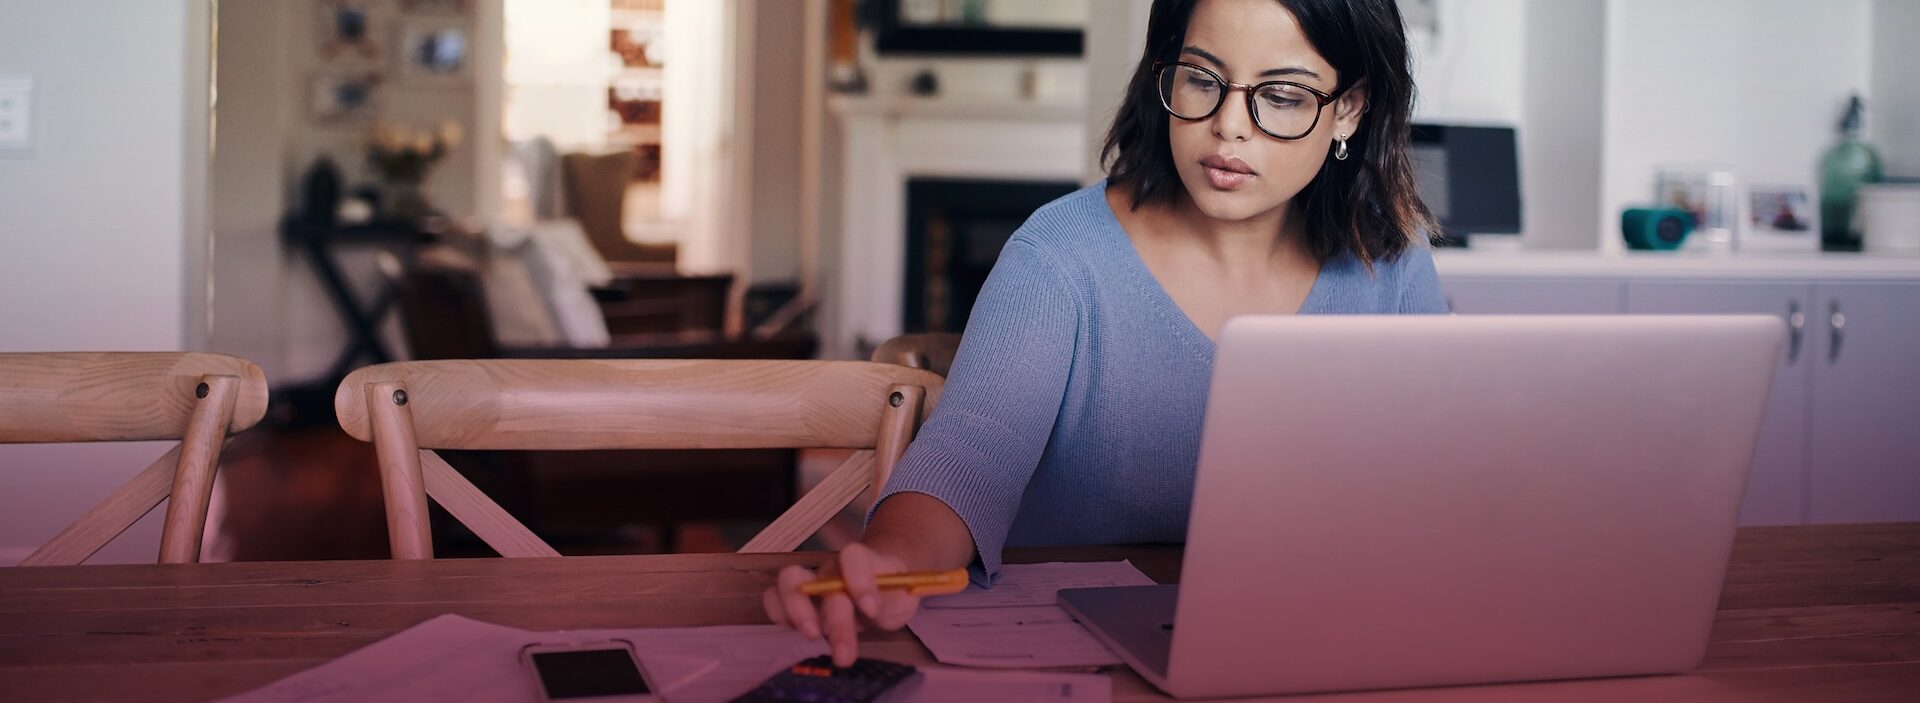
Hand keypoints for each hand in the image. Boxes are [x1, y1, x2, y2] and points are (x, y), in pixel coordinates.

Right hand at [762, 542, 923, 666]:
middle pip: (823, 578)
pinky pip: (773, 597)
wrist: (879, 586)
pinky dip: (778, 614)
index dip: (859, 580)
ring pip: (789, 579)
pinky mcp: (795, 598)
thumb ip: (891, 602)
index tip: (871, 610)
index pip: (854, 556)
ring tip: (813, 635)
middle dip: (834, 617)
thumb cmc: (891, 593)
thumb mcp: (903, 599)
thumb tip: (871, 611)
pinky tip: (795, 631)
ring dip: (796, 610)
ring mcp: (812, 580)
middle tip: (844, 653)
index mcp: (864, 561)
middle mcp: (834, 568)